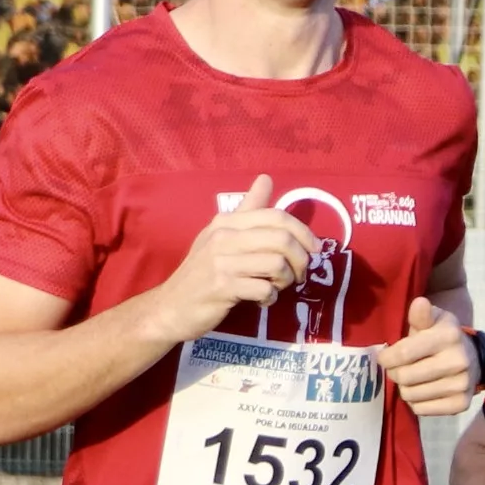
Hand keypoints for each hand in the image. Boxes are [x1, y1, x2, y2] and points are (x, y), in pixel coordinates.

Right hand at [149, 175, 317, 342]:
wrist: (171, 306)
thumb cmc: (201, 272)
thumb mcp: (220, 236)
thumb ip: (247, 209)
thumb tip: (266, 178)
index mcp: (226, 222)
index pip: (276, 216)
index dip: (304, 232)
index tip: (314, 249)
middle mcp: (223, 237)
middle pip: (282, 239)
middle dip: (301, 259)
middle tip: (299, 274)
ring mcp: (221, 262)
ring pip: (276, 265)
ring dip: (286, 280)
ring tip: (277, 287)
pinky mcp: (222, 288)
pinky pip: (264, 290)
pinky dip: (271, 298)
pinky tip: (263, 300)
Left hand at [380, 305, 483, 415]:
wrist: (472, 358)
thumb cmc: (442, 337)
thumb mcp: (432, 321)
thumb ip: (421, 316)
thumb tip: (419, 303)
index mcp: (448, 336)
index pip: (404, 353)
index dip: (387, 357)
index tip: (384, 357)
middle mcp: (458, 361)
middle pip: (405, 377)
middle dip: (394, 373)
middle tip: (397, 369)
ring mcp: (462, 385)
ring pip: (411, 395)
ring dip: (405, 388)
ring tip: (411, 379)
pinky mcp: (461, 404)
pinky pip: (421, 410)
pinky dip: (416, 402)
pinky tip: (422, 390)